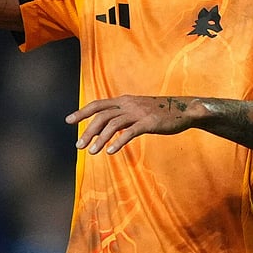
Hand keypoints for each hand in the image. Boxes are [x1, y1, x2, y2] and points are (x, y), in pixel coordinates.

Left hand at [65, 95, 202, 154]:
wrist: (184, 110)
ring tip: (92, 152)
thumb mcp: (137, 111)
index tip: (68, 120)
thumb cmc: (158, 112)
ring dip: (100, 139)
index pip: (98, 104)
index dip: (82, 111)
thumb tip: (102, 129)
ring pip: (113, 125)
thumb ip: (120, 118)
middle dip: (88, 131)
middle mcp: (128, 104)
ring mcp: (139, 113)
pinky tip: (110, 151)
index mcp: (124, 100)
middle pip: (101, 116)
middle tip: (78, 146)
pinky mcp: (149, 123)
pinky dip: (118, 142)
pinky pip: (130, 132)